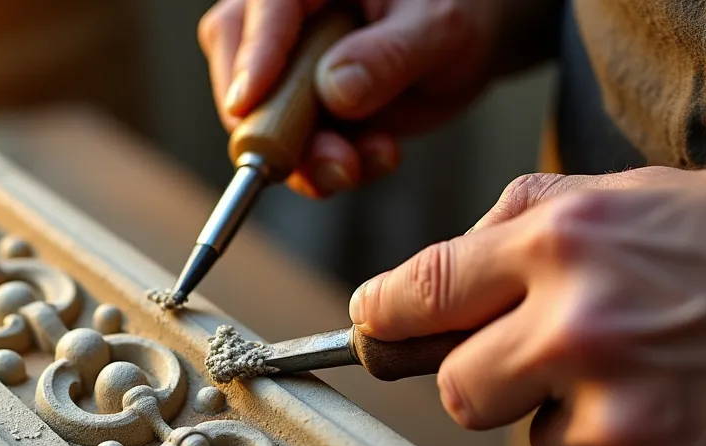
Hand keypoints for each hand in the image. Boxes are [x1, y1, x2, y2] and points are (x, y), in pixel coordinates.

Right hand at [197, 0, 501, 197]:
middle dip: (278, 127)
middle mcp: (283, 21)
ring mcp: (284, 70)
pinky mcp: (296, 113)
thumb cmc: (456, 10)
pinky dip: (329, 169)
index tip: (246, 106)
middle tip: (330, 158)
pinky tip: (378, 156)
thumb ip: (390, 55)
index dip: (252, 59)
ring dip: (309, 159)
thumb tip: (335, 89)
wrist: (464, 44)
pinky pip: (294, 153)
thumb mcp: (440, 27)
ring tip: (369, 161)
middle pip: (241, 72)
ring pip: (262, 122)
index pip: (262, 12)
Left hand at [349, 166, 705, 445]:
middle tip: (550, 360)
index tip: (371, 330)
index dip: (380, 318)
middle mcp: (577, 329)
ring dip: (574, 417)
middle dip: (486, 379)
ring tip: (659, 376)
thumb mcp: (629, 196)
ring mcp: (621, 417)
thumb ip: (517, 226)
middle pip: (454, 391)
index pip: (415, 294)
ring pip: (536, 440)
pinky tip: (693, 415)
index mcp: (560, 244)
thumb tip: (421, 281)